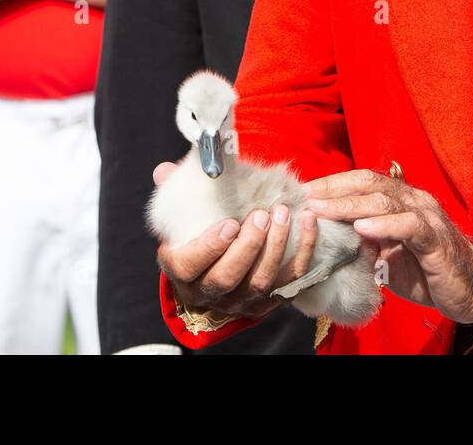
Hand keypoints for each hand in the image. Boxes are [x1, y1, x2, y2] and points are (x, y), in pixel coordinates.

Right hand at [152, 162, 318, 320]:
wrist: (222, 264)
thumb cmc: (201, 230)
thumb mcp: (184, 214)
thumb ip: (174, 192)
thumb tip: (164, 171)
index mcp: (182, 270)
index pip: (188, 266)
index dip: (208, 247)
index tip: (229, 223)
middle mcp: (209, 292)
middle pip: (227, 278)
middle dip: (248, 246)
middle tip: (262, 215)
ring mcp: (240, 301)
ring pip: (260, 283)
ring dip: (276, 247)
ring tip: (284, 214)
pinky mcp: (270, 301)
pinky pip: (290, 282)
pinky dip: (303, 252)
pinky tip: (308, 222)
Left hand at [305, 169, 472, 324]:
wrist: (472, 289)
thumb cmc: (426, 271)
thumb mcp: (387, 254)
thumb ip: (364, 240)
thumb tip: (327, 233)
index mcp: (400, 199)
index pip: (362, 180)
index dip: (332, 184)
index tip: (303, 192)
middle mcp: (413, 200)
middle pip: (369, 183)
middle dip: (333, 189)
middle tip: (304, 197)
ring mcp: (426, 216)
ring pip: (384, 200)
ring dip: (349, 204)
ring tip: (322, 209)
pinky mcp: (435, 239)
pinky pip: (408, 225)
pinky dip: (383, 225)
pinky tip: (361, 227)